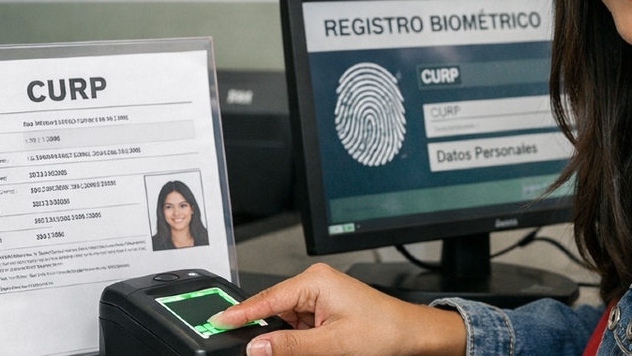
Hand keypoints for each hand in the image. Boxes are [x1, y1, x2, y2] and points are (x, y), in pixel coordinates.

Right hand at [210, 263, 466, 355]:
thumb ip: (290, 345)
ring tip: (318, 348)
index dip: (240, 313)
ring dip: (288, 340)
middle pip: (274, 311)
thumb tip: (257, 346)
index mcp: (315, 282)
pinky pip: (303, 328)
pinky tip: (313, 349)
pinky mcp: (329, 312)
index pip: (266, 298)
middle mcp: (317, 285)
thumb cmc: (384, 332)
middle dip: (269, 334)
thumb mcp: (332, 344)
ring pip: (288, 323)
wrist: (415, 338)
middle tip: (258, 350)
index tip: (216, 321)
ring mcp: (323, 299)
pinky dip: (300, 341)